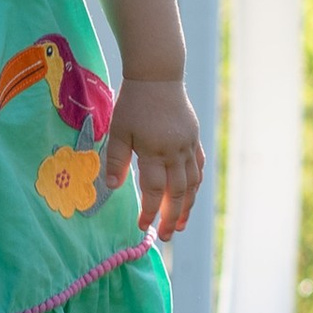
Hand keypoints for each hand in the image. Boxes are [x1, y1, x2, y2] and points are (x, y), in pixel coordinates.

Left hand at [105, 78, 202, 241]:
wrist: (158, 76)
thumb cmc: (132, 102)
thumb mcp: (118, 130)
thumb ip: (116, 160)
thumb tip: (114, 188)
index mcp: (154, 150)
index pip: (153, 190)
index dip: (149, 211)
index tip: (143, 227)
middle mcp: (175, 151)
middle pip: (177, 192)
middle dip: (171, 217)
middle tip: (166, 236)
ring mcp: (188, 146)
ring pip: (192, 184)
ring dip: (187, 206)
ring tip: (180, 224)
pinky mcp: (194, 139)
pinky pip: (198, 168)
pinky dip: (195, 185)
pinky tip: (191, 197)